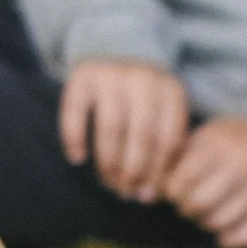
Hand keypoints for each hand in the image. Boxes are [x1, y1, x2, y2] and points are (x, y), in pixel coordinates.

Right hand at [59, 58, 189, 201]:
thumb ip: (161, 151)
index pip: (168, 141)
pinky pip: (75, 112)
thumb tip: (146, 196)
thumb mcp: (162, 116)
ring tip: (108, 182)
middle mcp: (144, 79)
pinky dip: (75, 139)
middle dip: (133, 171)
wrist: (117, 51)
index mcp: (172, 91)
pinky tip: (77, 159)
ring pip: (111, 128)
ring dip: (108, 162)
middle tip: (125, 193)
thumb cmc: (144, 100)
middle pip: (142, 136)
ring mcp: (113, 73)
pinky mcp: (84, 74)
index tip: (146, 194)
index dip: (157, 173)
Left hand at [161, 114, 246, 247]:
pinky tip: (225, 228)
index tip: (174, 192)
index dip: (171, 192)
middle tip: (189, 205)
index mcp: (222, 141)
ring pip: (219, 223)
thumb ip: (174, 162)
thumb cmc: (225, 147)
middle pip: (199, 204)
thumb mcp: (201, 142)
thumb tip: (149, 193)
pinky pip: (243, 238)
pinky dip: (228, 238)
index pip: (182, 181)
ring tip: (207, 213)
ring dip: (206, 223)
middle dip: (187, 209)